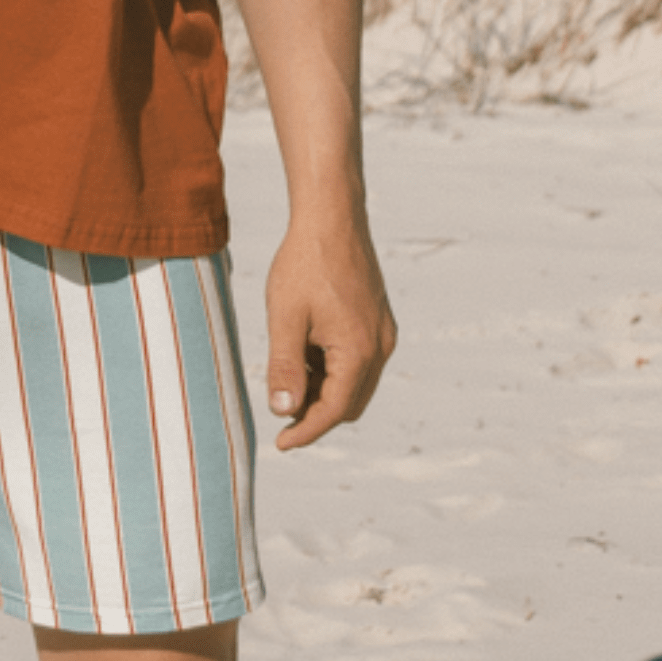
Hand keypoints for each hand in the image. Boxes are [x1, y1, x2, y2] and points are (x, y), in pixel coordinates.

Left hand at [264, 221, 397, 452]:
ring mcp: (382, 332)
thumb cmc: (304, 264)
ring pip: (354, 384)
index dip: (306, 432)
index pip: (334, 410)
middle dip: (316, 415)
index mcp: (359, 350)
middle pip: (349, 403)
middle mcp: (379, 345)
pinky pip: (358, 362)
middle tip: (279, 414)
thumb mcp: (285, 319)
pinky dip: (332, 370)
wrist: (331, 217)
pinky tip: (303, 354)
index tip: (279, 444)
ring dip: (323, 391)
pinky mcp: (377, 321)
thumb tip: (283, 411)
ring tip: (286, 377)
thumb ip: (284, 368)